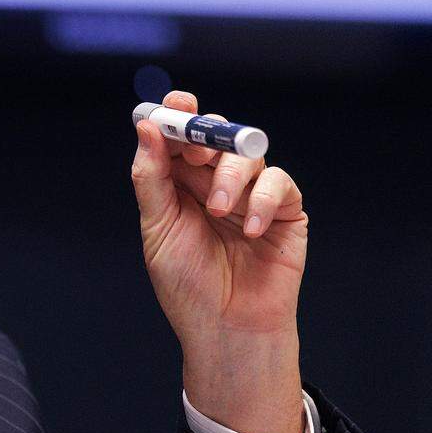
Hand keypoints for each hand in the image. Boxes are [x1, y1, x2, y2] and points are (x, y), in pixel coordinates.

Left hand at [131, 91, 307, 432]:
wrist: (226, 329)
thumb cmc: (187, 285)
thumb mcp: (157, 228)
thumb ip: (151, 176)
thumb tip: (146, 126)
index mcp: (181, 183)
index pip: (181, 136)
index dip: (179, 114)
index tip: (177, 103)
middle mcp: (216, 182)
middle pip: (216, 134)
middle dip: (207, 137)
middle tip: (199, 156)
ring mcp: (253, 195)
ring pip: (248, 154)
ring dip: (231, 176)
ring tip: (219, 212)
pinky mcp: (285, 212)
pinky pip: (281, 184)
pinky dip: (263, 200)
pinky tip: (247, 229)